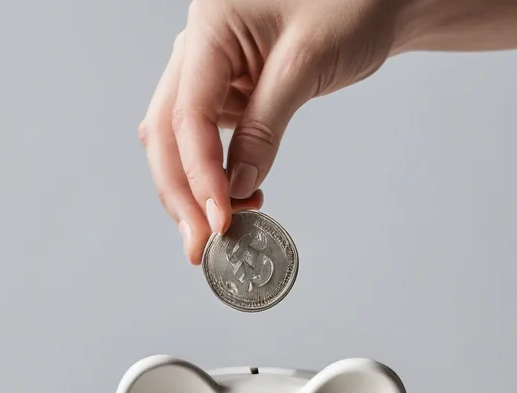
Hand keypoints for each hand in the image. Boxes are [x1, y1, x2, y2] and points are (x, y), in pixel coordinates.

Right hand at [139, 0, 406, 264]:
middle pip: (166, 131)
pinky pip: (207, 139)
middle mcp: (198, 47)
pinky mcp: (228, 90)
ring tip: (224, 227)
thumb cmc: (351, 3)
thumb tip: (236, 186)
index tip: (219, 219)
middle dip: (180, 192)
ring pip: (178, 140)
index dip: (199, 174)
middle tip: (200, 245)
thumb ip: (265, 126)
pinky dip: (216, 174)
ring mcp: (209, 70)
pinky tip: (238, 198)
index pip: (187, 114)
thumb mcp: (307, 63)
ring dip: (193, 188)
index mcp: (209, 26)